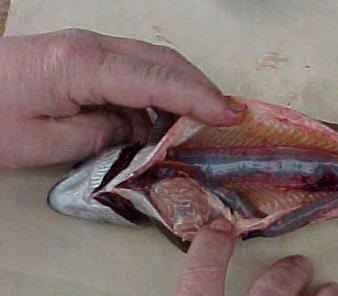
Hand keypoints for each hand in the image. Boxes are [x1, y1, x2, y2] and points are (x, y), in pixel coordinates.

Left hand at [0, 28, 244, 167]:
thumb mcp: (43, 143)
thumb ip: (101, 135)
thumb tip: (140, 132)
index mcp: (81, 65)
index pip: (155, 79)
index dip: (198, 97)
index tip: (231, 115)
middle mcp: (91, 47)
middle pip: (162, 60)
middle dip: (202, 88)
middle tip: (231, 116)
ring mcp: (88, 48)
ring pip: (153, 62)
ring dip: (183, 89)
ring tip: (206, 121)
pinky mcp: (84, 57)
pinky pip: (135, 70)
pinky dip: (159, 93)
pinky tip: (164, 120)